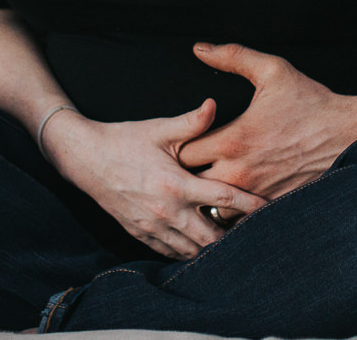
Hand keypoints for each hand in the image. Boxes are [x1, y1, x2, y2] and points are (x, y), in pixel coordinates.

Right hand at [43, 100, 265, 259]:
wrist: (85, 159)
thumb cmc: (125, 140)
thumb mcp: (159, 129)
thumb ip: (191, 122)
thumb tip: (214, 104)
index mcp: (176, 184)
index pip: (224, 197)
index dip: (251, 204)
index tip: (271, 208)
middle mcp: (167, 211)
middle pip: (213, 237)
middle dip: (236, 238)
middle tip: (257, 233)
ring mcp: (153, 228)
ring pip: (193, 251)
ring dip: (214, 248)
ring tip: (235, 243)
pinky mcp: (141, 235)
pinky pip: (172, 253)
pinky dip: (190, 252)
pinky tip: (203, 245)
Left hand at [177, 43, 356, 199]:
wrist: (349, 133)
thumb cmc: (310, 101)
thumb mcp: (272, 70)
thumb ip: (231, 57)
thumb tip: (200, 47)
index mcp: (233, 140)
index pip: (183, 153)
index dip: (181, 145)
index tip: (189, 138)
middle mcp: (240, 172)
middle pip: (192, 185)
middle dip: (190, 175)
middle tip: (194, 162)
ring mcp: (257, 194)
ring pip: (214, 207)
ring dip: (211, 195)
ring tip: (214, 179)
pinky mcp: (272, 206)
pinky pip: (240, 219)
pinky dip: (235, 209)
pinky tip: (238, 193)